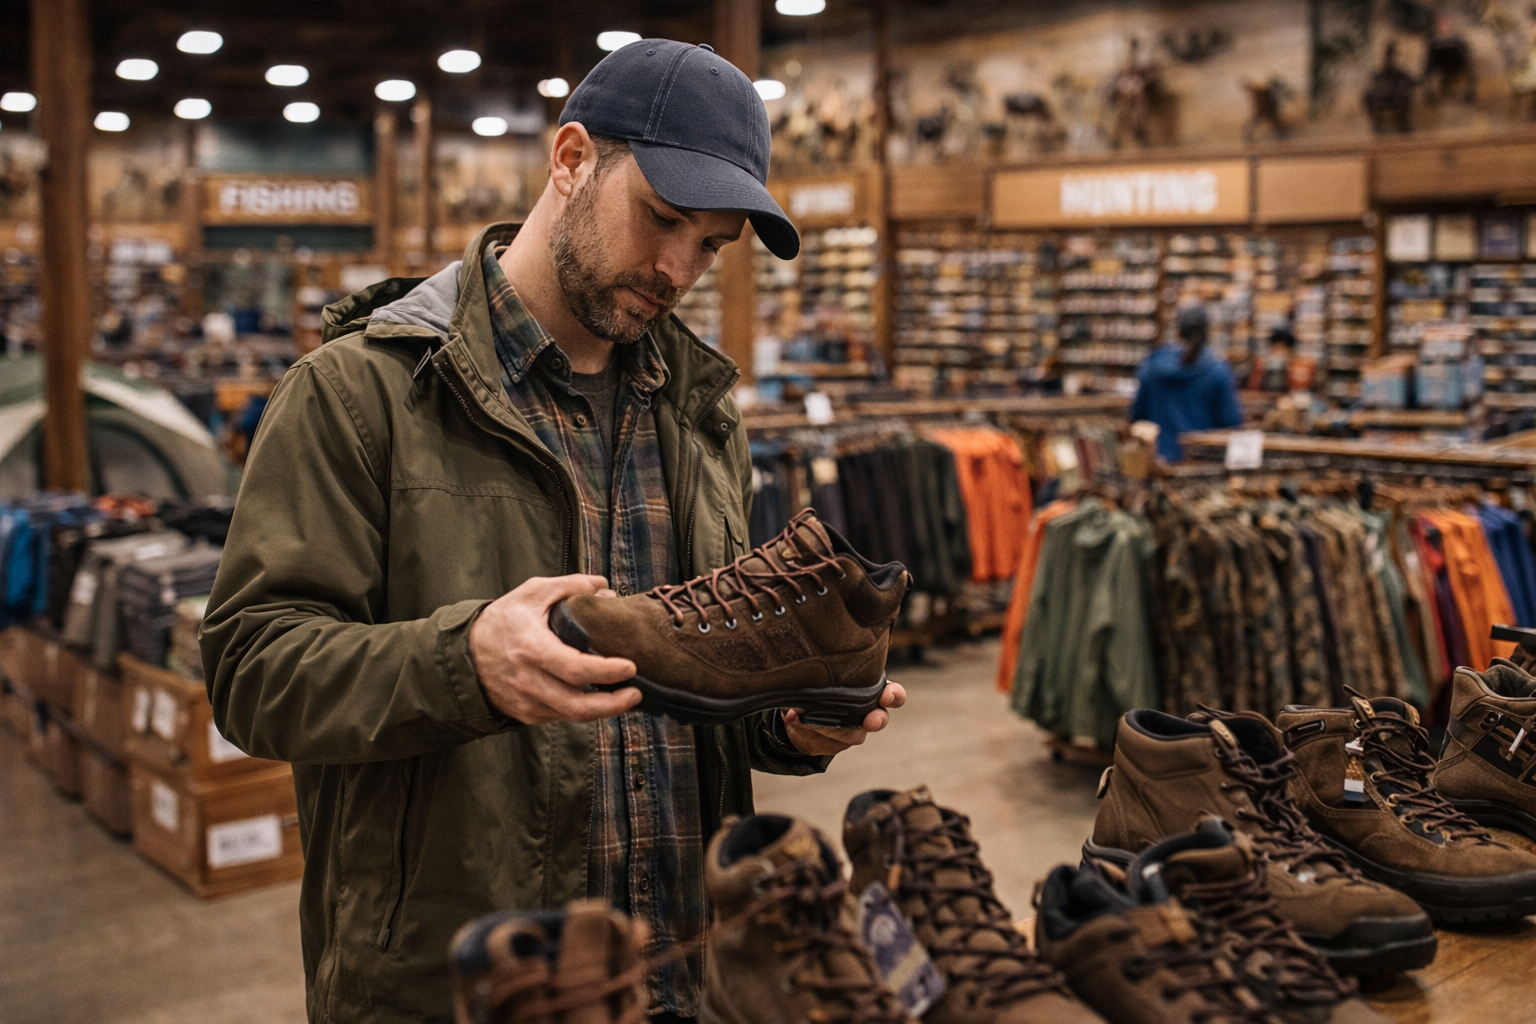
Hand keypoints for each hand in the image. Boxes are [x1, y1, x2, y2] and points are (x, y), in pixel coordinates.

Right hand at [470, 575, 640, 724]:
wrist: (464, 654)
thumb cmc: (502, 620)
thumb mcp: (532, 593)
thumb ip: (570, 586)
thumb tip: (604, 587)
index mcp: (531, 648)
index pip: (574, 669)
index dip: (605, 671)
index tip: (630, 667)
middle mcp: (528, 680)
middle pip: (576, 705)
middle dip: (612, 705)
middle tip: (636, 693)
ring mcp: (526, 701)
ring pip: (570, 716)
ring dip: (602, 710)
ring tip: (625, 697)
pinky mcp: (526, 714)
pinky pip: (559, 716)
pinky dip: (581, 710)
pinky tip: (597, 698)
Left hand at [782, 681, 905, 756]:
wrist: (799, 711)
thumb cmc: (817, 684)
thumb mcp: (817, 675)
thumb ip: (814, 679)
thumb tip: (802, 694)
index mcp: (870, 690)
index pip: (893, 694)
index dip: (894, 695)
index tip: (887, 696)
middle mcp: (866, 713)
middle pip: (879, 719)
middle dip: (876, 720)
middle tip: (870, 721)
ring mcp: (852, 732)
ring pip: (849, 734)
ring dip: (829, 725)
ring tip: (807, 715)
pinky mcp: (834, 746)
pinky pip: (825, 742)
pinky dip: (806, 729)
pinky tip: (795, 719)